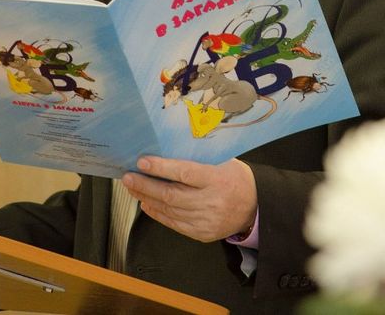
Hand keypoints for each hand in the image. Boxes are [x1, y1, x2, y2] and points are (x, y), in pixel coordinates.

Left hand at [122, 156, 256, 242]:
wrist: (256, 207)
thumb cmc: (236, 178)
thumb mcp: (223, 162)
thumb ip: (197, 160)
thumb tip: (165, 152)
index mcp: (217, 179)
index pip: (184, 173)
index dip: (160, 168)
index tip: (142, 162)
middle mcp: (211, 202)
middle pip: (171, 195)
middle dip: (146, 186)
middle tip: (128, 177)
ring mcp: (206, 221)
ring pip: (169, 210)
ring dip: (147, 199)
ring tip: (133, 188)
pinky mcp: (202, 233)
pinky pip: (174, 224)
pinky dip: (158, 214)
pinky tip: (146, 204)